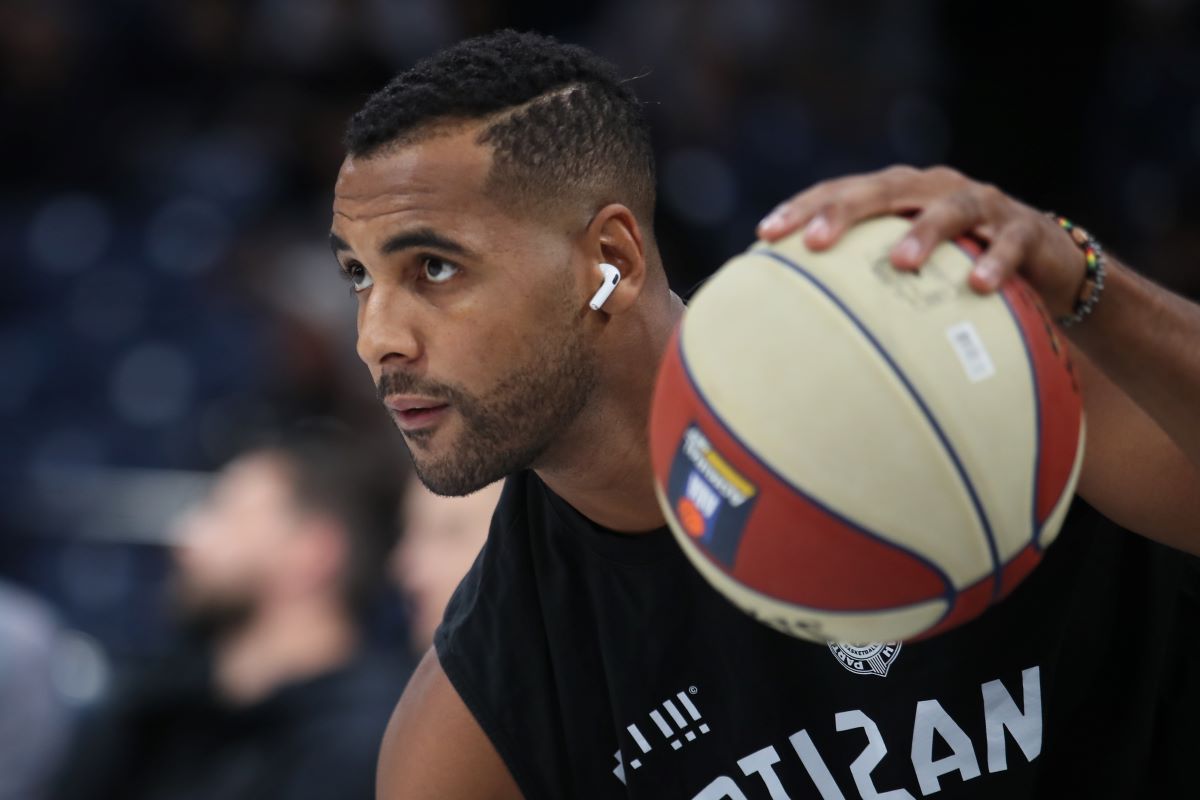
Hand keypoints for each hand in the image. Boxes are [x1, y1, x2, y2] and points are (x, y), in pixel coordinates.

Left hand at [755, 165, 1087, 317]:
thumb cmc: (956, 268)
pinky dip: (995, 262)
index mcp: (898, 193)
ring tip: (899, 262)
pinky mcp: (1025, 229)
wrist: (1046, 264)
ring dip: (923, 233)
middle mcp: (934, 189)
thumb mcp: (907, 269)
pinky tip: (978, 287)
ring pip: (949, 209)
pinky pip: (1009, 243)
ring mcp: (982, 204)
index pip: (841, 191)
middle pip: (884, 189)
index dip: (803, 207)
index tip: (764, 234)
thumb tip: (797, 322)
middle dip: (845, 211)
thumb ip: (861, 280)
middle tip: (814, 241)